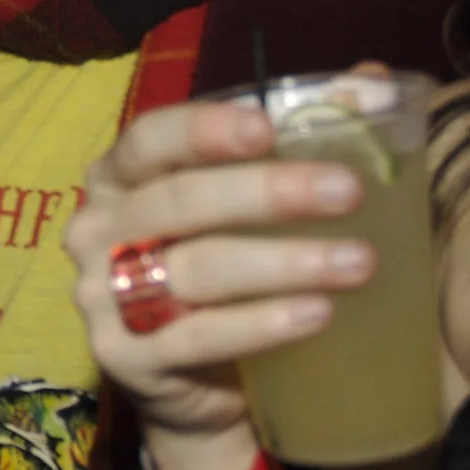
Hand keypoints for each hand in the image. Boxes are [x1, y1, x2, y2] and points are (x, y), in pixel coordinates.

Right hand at [65, 96, 372, 469]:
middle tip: (349, 192)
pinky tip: (317, 315)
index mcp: (120, 178)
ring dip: (280, 262)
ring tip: (357, 263)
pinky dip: (260, 324)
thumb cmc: (229, 277)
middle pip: (178, 201)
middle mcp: (97, 231)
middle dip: (266, 193)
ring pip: (193, 268)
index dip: (203, 130)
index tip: (269, 127)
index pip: (149, 139)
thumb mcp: (253, 210)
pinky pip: (195, 336)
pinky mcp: (121, 356)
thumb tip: (372, 81)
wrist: (199, 388)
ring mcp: (100, 297)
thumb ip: (299, 145)